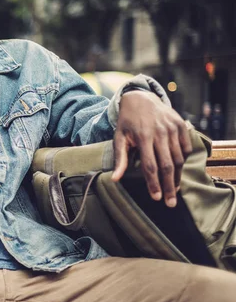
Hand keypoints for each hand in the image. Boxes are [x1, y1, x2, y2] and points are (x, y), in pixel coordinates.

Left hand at [111, 91, 191, 206]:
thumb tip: (115, 179)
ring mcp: (173, 128)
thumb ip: (119, 158)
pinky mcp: (181, 125)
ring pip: (179, 158)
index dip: (153, 183)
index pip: (150, 165)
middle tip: (170, 203)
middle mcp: (160, 133)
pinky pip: (186, 148)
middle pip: (167, 165)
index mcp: (143, 136)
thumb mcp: (119, 137)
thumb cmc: (128, 122)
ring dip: (177, 177)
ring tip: (173, 190)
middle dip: (168, 186)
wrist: (140, 98)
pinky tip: (178, 171)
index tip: (155, 198)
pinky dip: (183, 161)